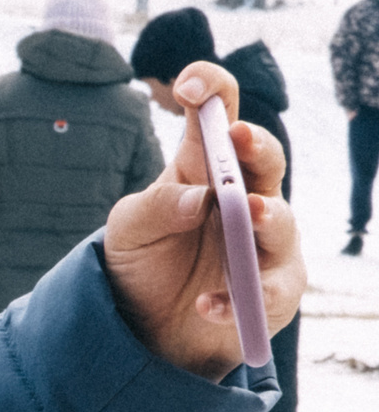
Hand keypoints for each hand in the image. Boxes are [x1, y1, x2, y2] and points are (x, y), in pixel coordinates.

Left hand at [103, 60, 302, 378]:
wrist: (143, 327)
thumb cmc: (143, 262)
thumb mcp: (128, 230)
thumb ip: (154, 207)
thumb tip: (199, 198)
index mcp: (206, 168)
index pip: (219, 116)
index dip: (212, 90)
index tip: (189, 84)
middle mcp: (247, 197)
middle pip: (266, 161)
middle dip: (257, 146)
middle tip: (238, 137)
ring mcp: (265, 244)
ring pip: (282, 222)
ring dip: (268, 215)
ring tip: (248, 213)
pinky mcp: (272, 291)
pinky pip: (269, 292)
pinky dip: (240, 299)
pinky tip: (206, 305)